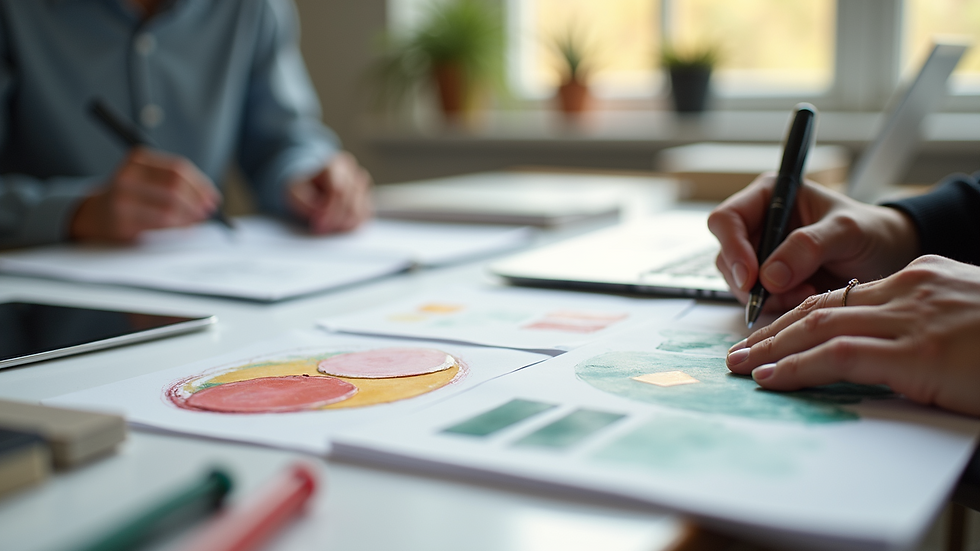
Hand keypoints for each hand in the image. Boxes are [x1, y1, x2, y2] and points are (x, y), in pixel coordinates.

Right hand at [70, 148, 218, 242]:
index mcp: (137, 159)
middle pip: (174, 186)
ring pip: (169, 206)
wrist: (97, 214)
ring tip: (199, 219)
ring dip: (190, 215)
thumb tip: (209, 197)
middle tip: (208, 210)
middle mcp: (127, 175)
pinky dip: (179, 225)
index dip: (200, 184)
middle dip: (197, 200)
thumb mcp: (148, 179)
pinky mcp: (122, 219)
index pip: (177, 168)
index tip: (213, 197)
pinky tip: (186, 227)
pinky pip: (160, 222)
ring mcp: (122, 197)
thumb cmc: (132, 196)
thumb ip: (175, 182)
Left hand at [286, 152, 371, 233]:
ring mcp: (363, 187)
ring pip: (361, 211)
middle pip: (351, 202)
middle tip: (322, 229)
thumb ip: (306, 203)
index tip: (318, 224)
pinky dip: (352, 225)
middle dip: (335, 220)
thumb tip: (321, 215)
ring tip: (329, 228)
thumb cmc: (304, 190)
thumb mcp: (294, 193)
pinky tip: (339, 227)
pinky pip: (365, 216)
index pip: (338, 190)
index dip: (329, 210)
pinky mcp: (367, 200)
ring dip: (344, 224)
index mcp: (335, 165)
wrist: (312, 188)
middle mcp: (353, 173)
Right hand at [707, 173, 919, 312]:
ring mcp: (762, 256)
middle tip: (785, 292)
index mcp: (769, 197)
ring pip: (739, 283)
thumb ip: (808, 246)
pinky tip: (807, 298)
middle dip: (752, 282)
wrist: (889, 257)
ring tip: (808, 293)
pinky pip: (757, 301)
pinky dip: (778, 306)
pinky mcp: (770, 282)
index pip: (727, 220)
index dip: (732, 248)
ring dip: (768, 297)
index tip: (751, 278)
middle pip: (727, 257)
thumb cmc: (871, 232)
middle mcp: (759, 225)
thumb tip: (769, 277)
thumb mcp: (845, 231)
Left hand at [726, 255, 979, 416]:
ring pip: (818, 326)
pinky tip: (770, 378)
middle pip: (821, 306)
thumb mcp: (971, 320)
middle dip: (773, 330)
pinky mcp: (917, 351)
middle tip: (738, 349)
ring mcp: (912, 318)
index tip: (772, 333)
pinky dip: (796, 366)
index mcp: (924, 278)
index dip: (801, 316)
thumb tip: (898, 354)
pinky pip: (837, 355)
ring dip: (770, 348)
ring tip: (739, 365)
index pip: (845, 296)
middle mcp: (911, 290)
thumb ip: (929, 327)